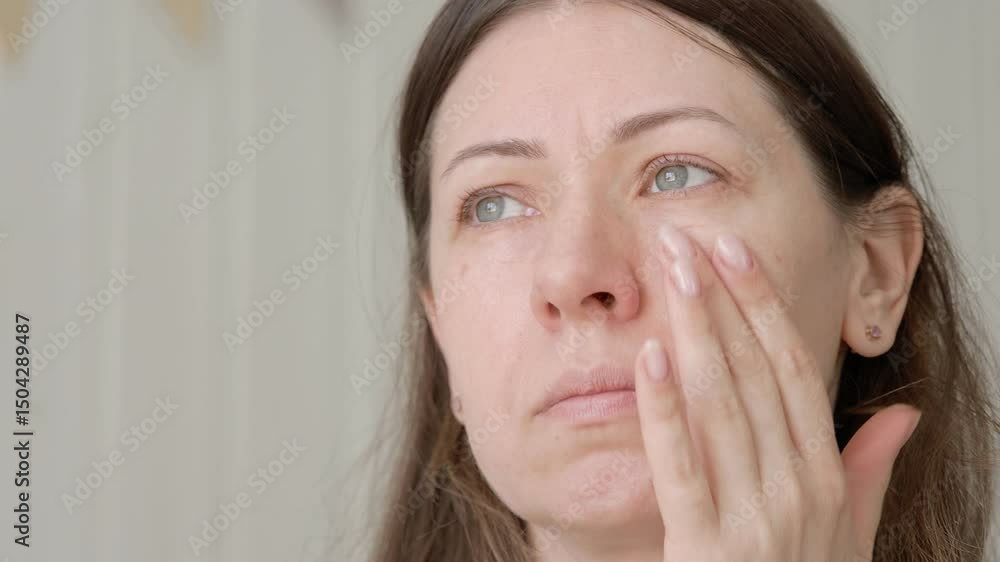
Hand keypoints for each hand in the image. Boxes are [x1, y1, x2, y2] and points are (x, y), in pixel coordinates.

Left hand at [633, 225, 920, 561]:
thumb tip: (903, 414)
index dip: (764, 307)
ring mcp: (753, 519)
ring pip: (721, 405)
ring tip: (670, 273)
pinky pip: (682, 467)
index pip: (793, 371)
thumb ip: (868, 471)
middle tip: (688, 239)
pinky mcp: (705, 548)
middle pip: (754, 374)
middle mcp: (796, 490)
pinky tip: (648, 359)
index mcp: (825, 477)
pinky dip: (664, 411)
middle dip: (721, 300)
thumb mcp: (849, 536)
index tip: (735, 254)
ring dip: (694, 331)